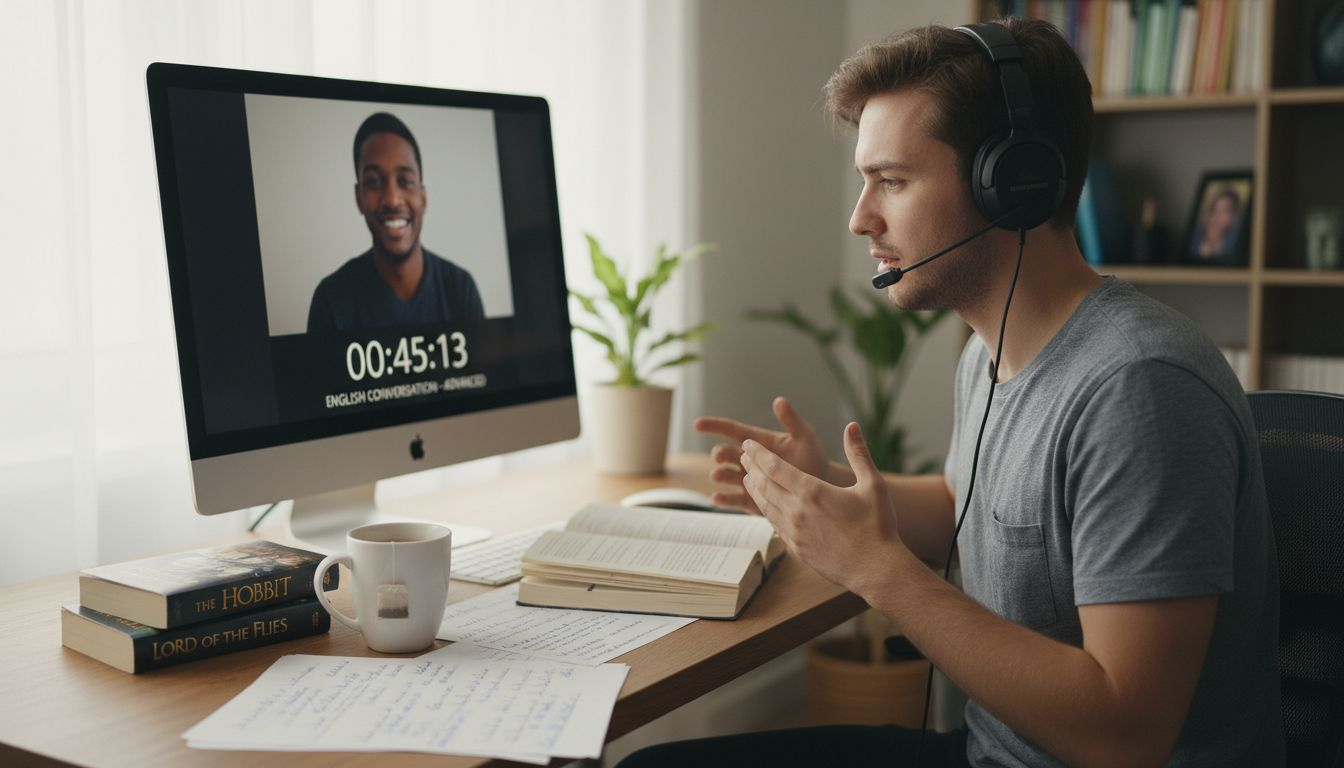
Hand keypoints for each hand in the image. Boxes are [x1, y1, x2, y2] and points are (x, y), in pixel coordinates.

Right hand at [694, 396, 842, 512]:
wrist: (822, 487)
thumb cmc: (813, 458)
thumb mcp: (804, 436)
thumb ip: (791, 420)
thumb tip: (779, 400)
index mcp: (757, 442)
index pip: (731, 430)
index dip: (714, 426)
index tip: (697, 424)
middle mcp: (749, 461)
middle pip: (726, 454)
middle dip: (720, 454)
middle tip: (720, 455)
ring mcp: (749, 480)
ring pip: (726, 476)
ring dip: (720, 475)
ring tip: (717, 475)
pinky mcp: (752, 500)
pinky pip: (734, 499)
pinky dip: (723, 499)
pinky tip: (716, 498)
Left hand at [740, 422, 904, 594]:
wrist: (875, 569)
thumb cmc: (877, 526)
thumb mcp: (873, 485)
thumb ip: (858, 454)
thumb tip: (852, 426)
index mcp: (812, 492)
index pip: (774, 467)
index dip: (758, 453)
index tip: (748, 443)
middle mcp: (797, 511)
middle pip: (764, 484)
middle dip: (751, 467)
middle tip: (742, 456)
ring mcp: (793, 532)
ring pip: (765, 505)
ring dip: (753, 489)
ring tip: (747, 477)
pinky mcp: (795, 548)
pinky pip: (774, 524)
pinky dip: (765, 510)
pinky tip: (766, 505)